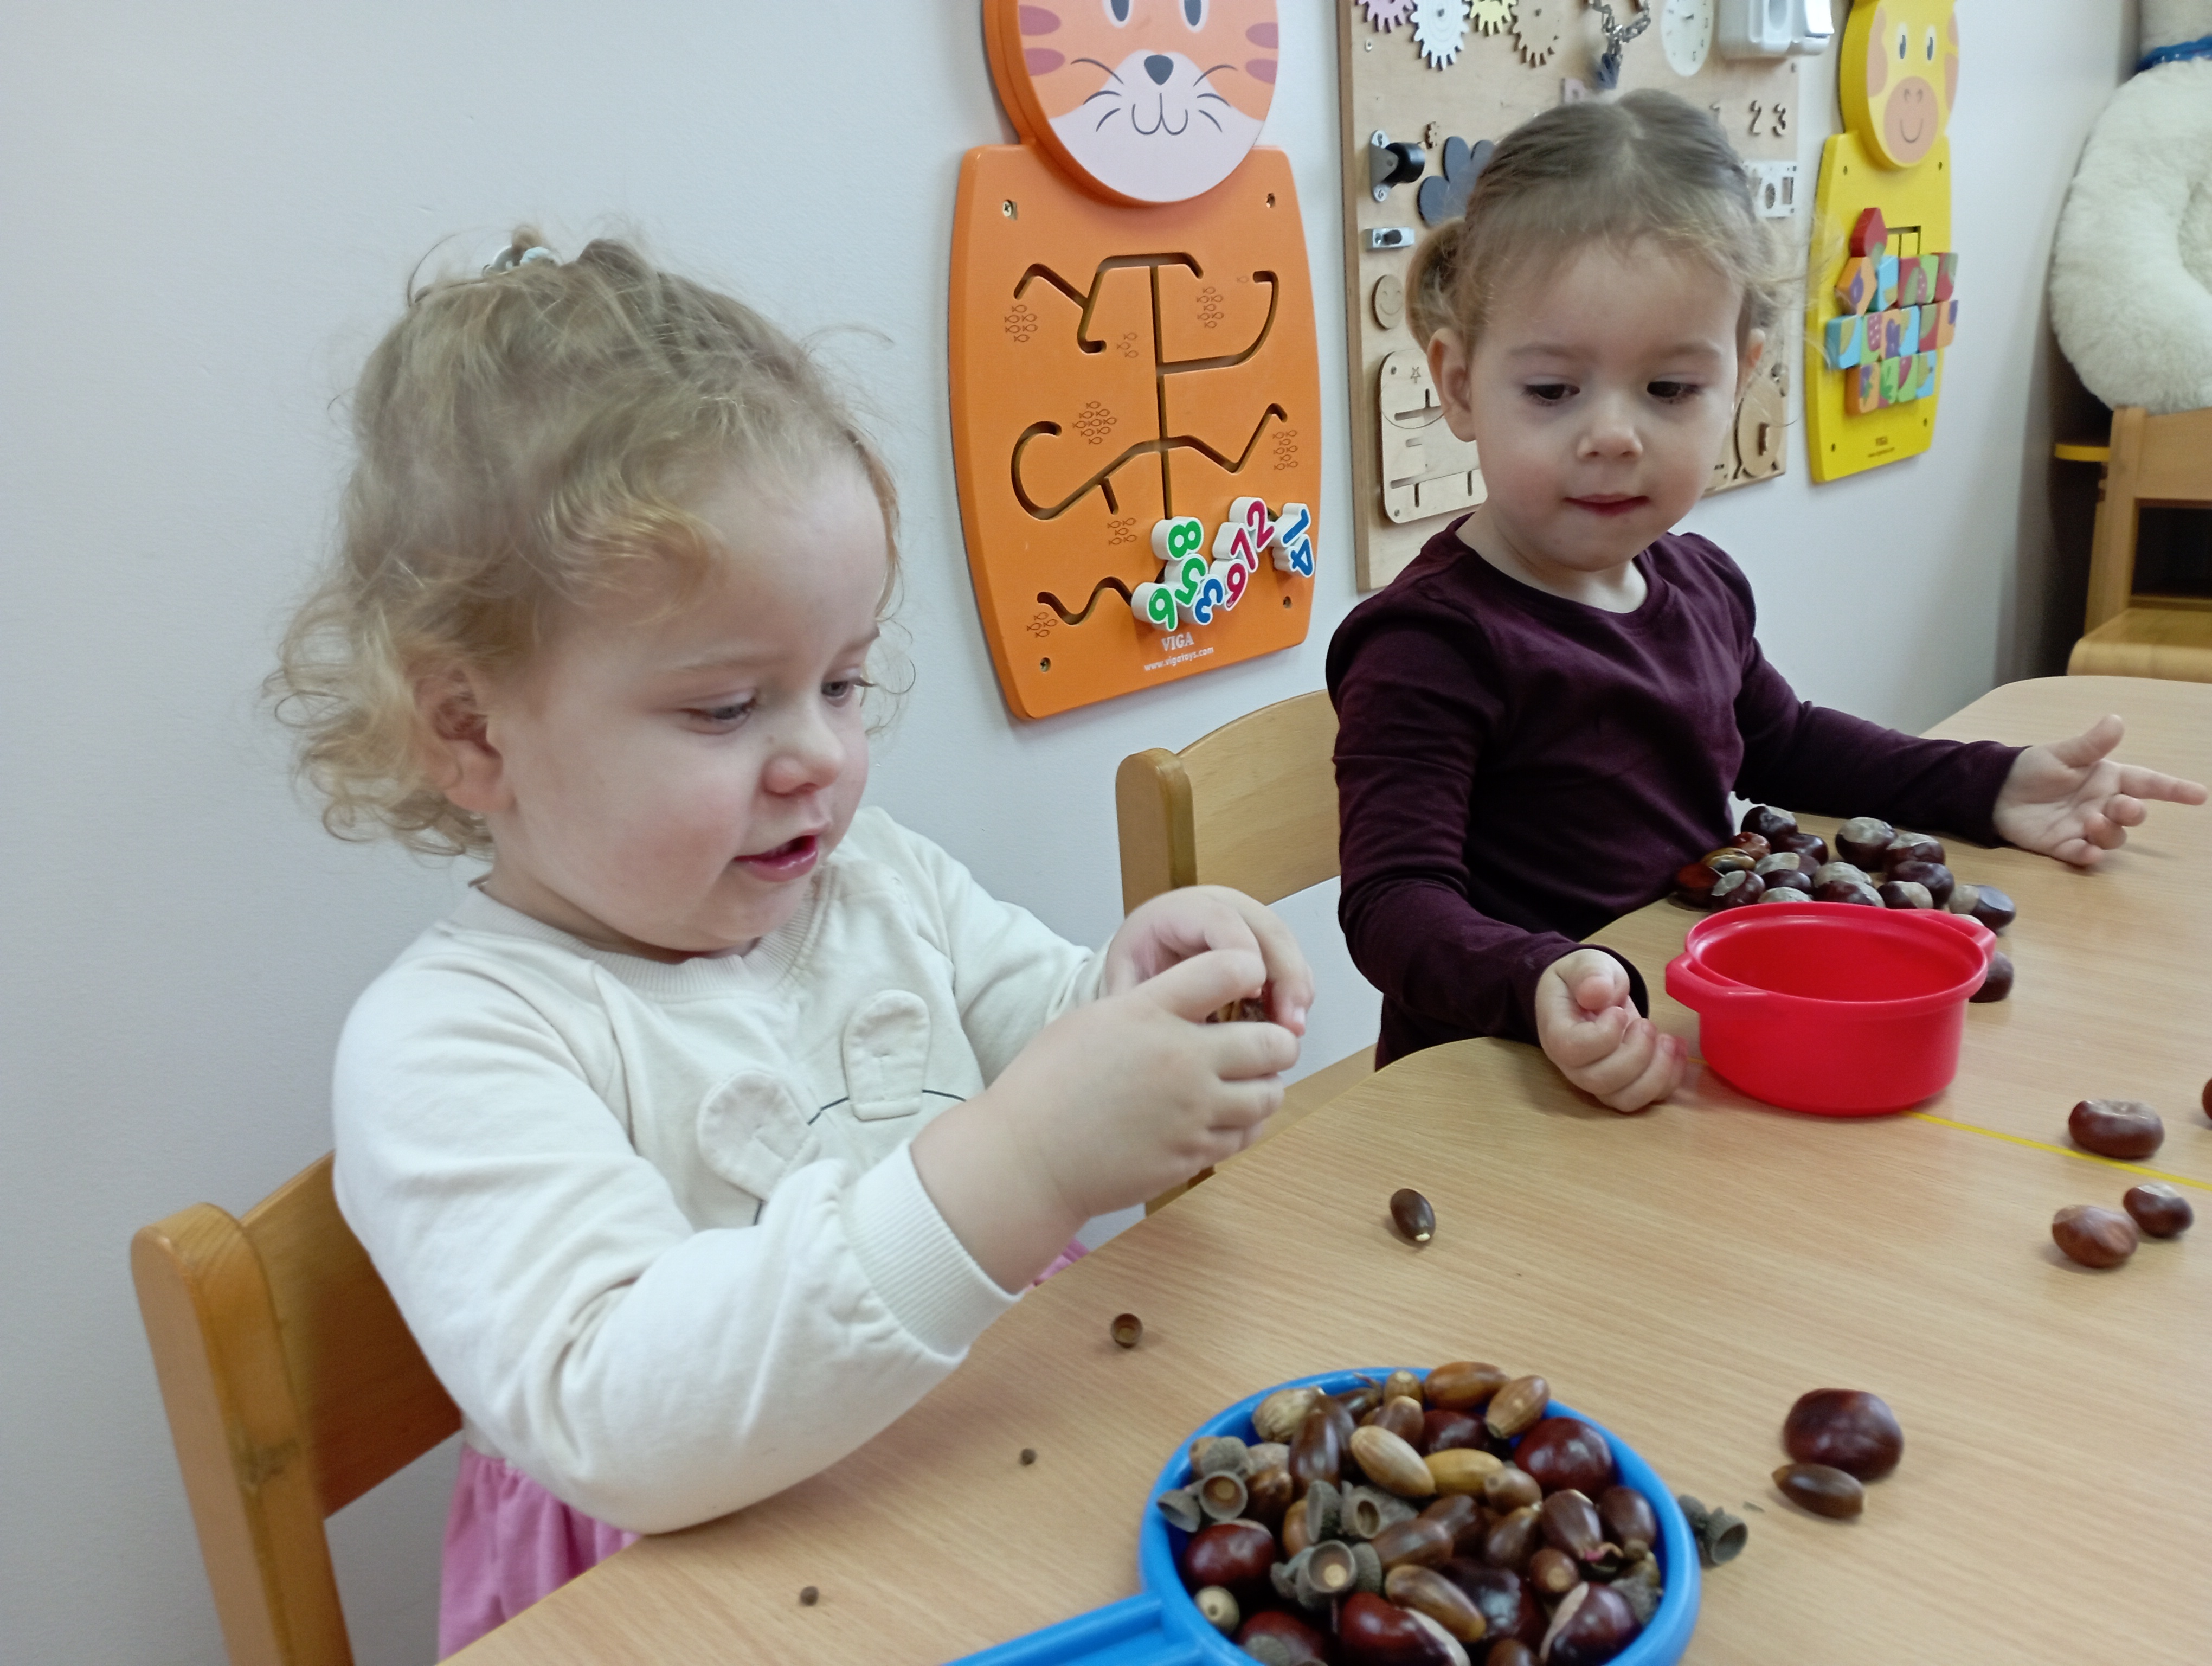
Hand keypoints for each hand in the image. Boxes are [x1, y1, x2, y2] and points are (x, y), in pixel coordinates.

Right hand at [911, 950, 1296, 1288]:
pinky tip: (1222, 1117)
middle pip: (1273, 1042)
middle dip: (1277, 1041)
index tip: (1246, 978)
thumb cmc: (1048, 1084)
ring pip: (1270, 1095)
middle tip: (1262, 1044)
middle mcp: (1180, 1060)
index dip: (1247, 968)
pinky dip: (1244, 1124)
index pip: (1229, 969)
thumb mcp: (1093, 1019)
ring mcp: (1191, 1113)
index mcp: (1149, 1012)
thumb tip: (1199, 1001)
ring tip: (1244, 1083)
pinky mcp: (1192, 1154)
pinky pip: (1245, 1135)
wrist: (1028, 1158)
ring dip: (1265, 1086)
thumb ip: (1151, 1004)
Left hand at [1104, 885, 1312, 1034]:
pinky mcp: (1264, 942)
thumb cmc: (1138, 963)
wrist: (1145, 951)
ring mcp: (1248, 921)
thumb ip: (1140, 999)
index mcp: (1182, 910)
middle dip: (1284, 977)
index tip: (1249, 995)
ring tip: (1293, 1030)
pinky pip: (1290, 962)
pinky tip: (1289, 1024)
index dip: (1241, 955)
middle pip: (1267, 929)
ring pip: (1286, 946)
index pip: (1221, 919)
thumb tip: (1161, 1032)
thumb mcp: (1127, 978)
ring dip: (1296, 988)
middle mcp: (1222, 906)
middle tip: (1288, 1023)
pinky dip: (1295, 992)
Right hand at [1535, 948, 1684, 1113]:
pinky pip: (1648, 1098)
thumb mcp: (1584, 964)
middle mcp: (1574, 1066)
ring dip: (1657, 1073)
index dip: (1604, 1035)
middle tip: (1647, 1024)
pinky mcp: (1623, 1085)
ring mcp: (1599, 1080)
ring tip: (1669, 1041)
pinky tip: (1677, 1048)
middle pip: (1601, 1082)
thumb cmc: (1582, 980)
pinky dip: (1671, 1078)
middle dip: (1636, 1054)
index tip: (1618, 1011)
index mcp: (1558, 1034)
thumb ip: (1589, 974)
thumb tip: (1596, 993)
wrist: (1584, 996)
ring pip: (1626, 1099)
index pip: (1574, 1050)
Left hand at [1991, 714, 2205, 866]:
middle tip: (2121, 807)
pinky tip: (2087, 852)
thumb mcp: (2061, 754)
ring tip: (2090, 822)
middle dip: (2133, 812)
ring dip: (2109, 832)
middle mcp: (2102, 804)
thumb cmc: (2032, 768)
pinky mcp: (2064, 845)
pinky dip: (2088, 855)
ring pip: (2113, 837)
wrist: (1995, 790)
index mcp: (2107, 779)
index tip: (2199, 795)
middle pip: (2133, 814)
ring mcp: (2085, 827)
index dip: (2174, 789)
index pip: (2147, 783)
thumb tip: (2116, 721)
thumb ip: (2090, 744)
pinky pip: (2084, 855)